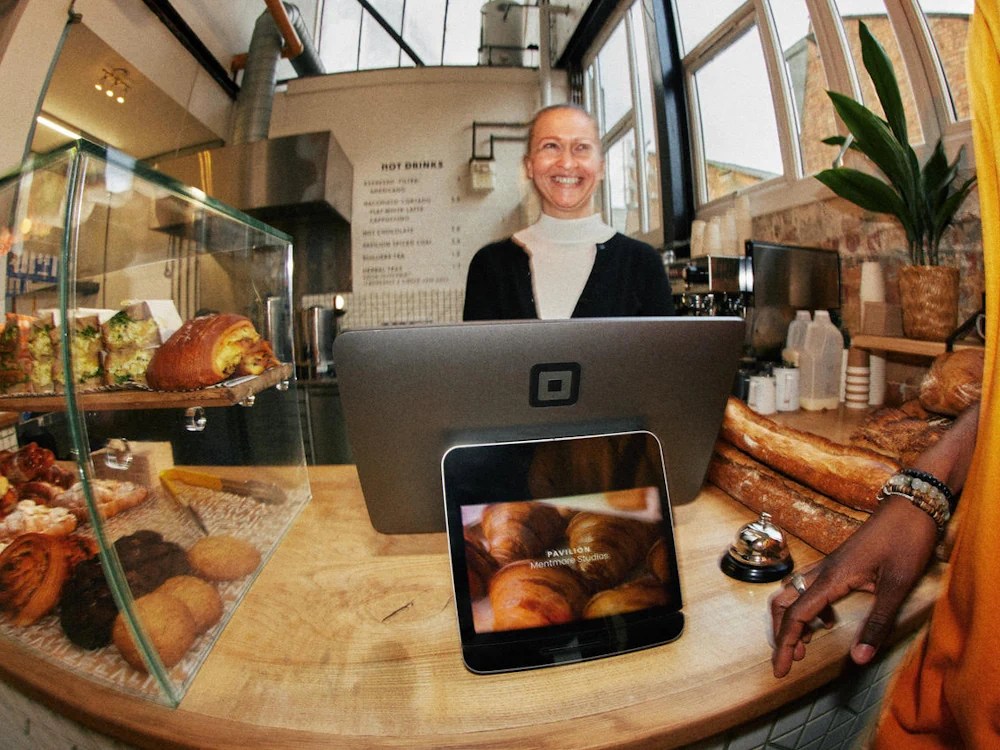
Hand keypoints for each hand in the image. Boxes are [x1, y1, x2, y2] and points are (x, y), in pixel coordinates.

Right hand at [770, 494, 937, 677]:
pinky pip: (808, 586)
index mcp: (833, 578)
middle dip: (780, 634)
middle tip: (786, 661)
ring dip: (791, 621)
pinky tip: (827, 621)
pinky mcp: (837, 563)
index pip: (797, 616)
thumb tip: (860, 659)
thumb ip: (877, 623)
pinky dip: (807, 608)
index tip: (780, 670)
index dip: (785, 645)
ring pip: (792, 593)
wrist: (911, 507)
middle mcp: (823, 571)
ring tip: (803, 646)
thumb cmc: (905, 542)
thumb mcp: (896, 586)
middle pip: (784, 603)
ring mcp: (828, 565)